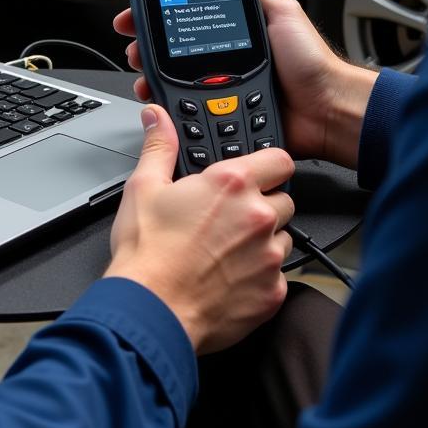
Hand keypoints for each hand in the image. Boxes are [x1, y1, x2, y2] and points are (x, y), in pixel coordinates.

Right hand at [106, 105, 294, 354]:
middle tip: (229, 216)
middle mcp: (258, 216)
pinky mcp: (272, 292)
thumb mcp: (144, 186)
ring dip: (263, 241)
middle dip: (262, 205)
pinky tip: (230, 276)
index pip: (280, 160)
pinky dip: (260, 276)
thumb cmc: (147, 251)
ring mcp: (269, 256)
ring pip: (283, 238)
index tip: (257, 173)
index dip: (269, 165)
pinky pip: (278, 277)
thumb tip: (158, 118)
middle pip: (284, 200)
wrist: (151, 309)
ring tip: (226, 249)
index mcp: (231, 184)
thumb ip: (159, 146)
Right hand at [112, 0, 375, 168]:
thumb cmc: (313, 64)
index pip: (188, 17)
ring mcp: (219, 86)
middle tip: (134, 43)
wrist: (326, 109)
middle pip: (172, 48)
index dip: (161, 12)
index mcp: (234, 33)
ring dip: (150, 73)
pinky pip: (186, 109)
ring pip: (171, 79)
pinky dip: (167, 104)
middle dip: (146, 43)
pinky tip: (158, 98)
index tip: (139, 11)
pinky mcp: (221, 113)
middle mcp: (222, 58)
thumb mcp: (283, 13)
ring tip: (143, 71)